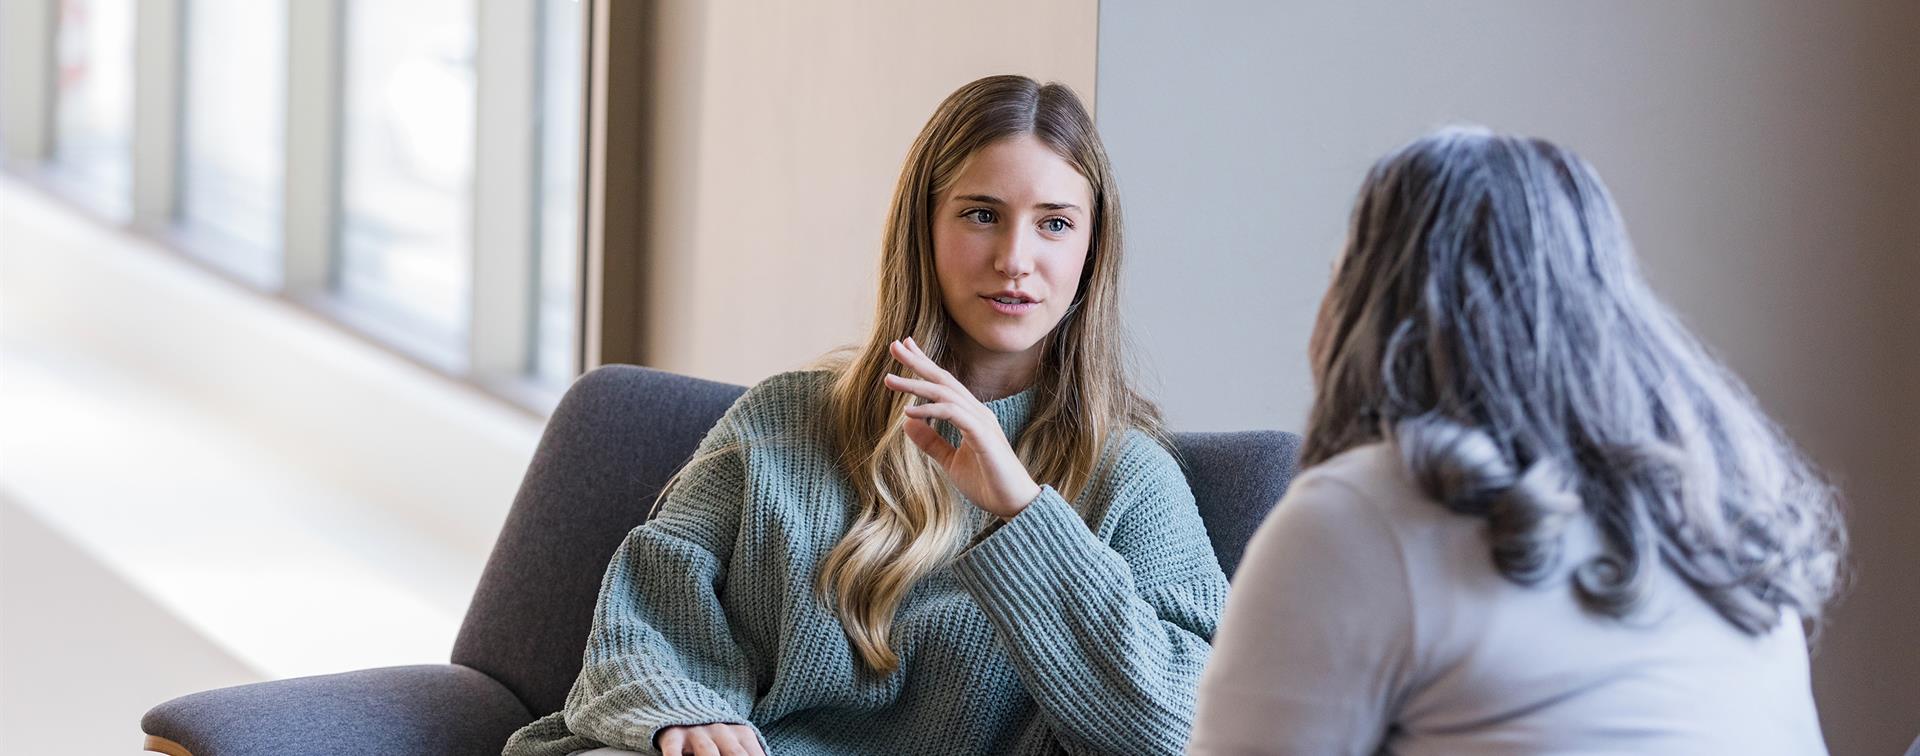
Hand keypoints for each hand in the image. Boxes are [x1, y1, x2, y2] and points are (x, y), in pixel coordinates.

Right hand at [655, 723, 764, 755]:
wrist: (685, 702)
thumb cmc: (718, 735)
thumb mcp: (738, 741)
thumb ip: (750, 752)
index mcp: (742, 734)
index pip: (753, 755)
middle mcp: (722, 732)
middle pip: (734, 755)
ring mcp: (698, 733)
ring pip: (708, 752)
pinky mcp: (674, 735)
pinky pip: (674, 751)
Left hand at [882, 337, 1041, 518]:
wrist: (1014, 505)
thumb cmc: (987, 483)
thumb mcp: (951, 462)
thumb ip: (931, 442)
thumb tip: (906, 423)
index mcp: (971, 416)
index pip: (945, 384)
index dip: (925, 364)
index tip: (904, 349)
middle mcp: (977, 412)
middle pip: (944, 379)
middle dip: (919, 361)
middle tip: (895, 345)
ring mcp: (982, 422)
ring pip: (946, 393)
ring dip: (916, 384)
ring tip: (890, 380)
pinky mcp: (983, 436)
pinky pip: (954, 414)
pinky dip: (931, 409)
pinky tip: (908, 411)